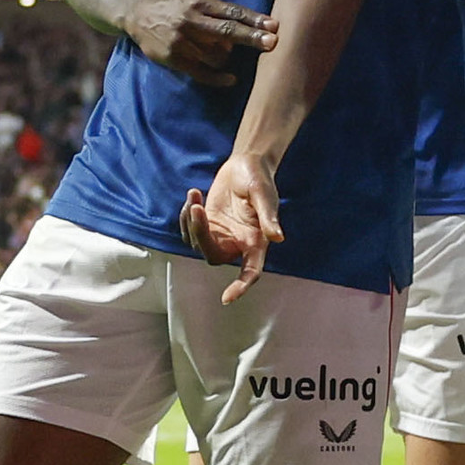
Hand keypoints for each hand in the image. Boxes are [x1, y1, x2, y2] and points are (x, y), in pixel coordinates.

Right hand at [122, 0, 276, 87]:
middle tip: (272, 42)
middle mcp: (190, 20)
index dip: (253, 19)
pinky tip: (231, 79)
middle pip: (226, 30)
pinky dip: (218, 77)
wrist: (140, 14)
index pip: (231, 11)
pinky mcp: (174, 58)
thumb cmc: (177, 8)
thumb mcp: (196, 0)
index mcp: (198, 3)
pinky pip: (201, 72)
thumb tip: (251, 25)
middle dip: (250, 37)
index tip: (273, 26)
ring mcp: (181, 40)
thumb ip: (218, 11)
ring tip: (228, 54)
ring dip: (228, 57)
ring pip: (216, 54)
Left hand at [177, 154, 283, 301]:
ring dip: (190, 220)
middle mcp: (237, 243)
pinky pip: (188, 230)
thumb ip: (268, 217)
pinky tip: (193, 196)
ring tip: (195, 194)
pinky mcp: (207, 225)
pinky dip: (185, 215)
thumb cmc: (258, 178)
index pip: (250, 271)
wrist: (245, 165)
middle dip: (200, 235)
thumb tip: (278, 238)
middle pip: (213, 255)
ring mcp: (220, 235)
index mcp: (255, 241)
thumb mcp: (263, 194)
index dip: (240, 287)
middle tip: (197, 208)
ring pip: (196, 242)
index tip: (226, 299)